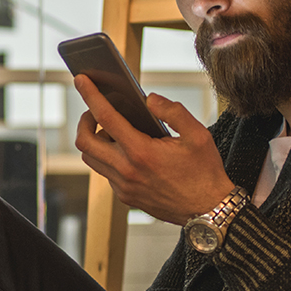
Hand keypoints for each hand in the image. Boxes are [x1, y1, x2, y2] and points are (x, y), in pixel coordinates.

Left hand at [73, 76, 233, 225]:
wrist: (209, 211)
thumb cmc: (205, 172)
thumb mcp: (198, 134)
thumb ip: (173, 111)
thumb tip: (149, 99)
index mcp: (142, 152)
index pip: (106, 117)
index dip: (91, 95)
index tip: (81, 79)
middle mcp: (127, 171)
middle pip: (85, 142)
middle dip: (84, 120)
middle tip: (95, 110)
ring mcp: (124, 186)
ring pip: (92, 159)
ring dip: (94, 140)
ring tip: (111, 128)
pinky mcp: (125, 196)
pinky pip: (106, 172)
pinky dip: (108, 156)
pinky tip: (125, 149)